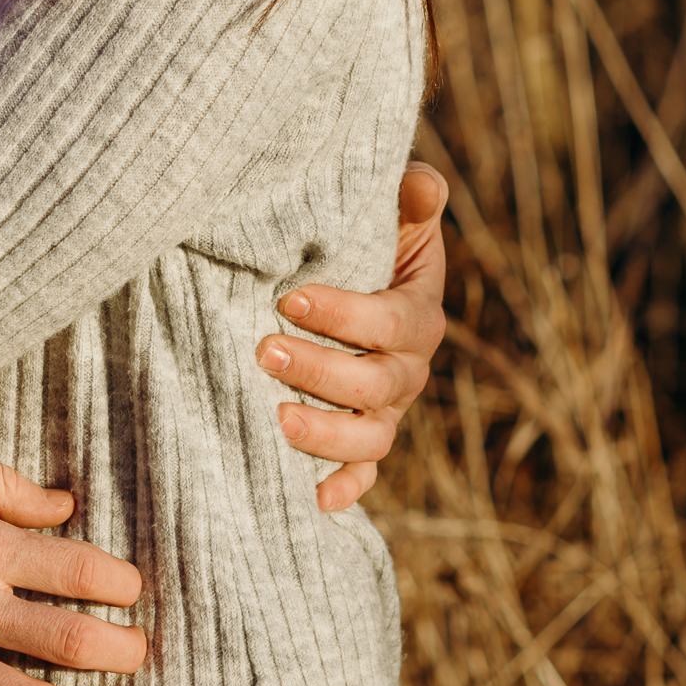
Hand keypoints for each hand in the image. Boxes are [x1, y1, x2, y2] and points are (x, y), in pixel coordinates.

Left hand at [255, 164, 447, 512]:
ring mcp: (386, 412)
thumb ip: (410, 195)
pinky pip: (363, 474)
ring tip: (276, 420)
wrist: (351, 279)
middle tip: (264, 351)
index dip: (345, 315)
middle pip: (375, 386)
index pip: (390, 323)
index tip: (290, 297)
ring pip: (370, 438)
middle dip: (320, 371)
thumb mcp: (388, 211)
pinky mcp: (361, 439)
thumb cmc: (364, 239)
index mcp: (418, 316)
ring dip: (326, 435)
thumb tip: (421, 186)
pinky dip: (345, 489)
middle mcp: (407, 371)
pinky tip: (313, 498)